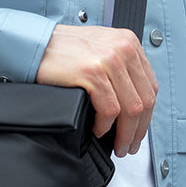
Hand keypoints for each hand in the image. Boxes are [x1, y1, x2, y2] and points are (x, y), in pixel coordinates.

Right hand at [35, 24, 157, 156]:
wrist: (35, 44)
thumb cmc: (62, 50)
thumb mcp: (101, 48)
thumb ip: (121, 67)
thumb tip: (133, 101)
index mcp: (128, 42)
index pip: (150, 85)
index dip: (148, 115)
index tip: (139, 129)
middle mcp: (122, 48)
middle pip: (145, 99)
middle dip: (139, 129)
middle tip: (130, 144)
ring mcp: (109, 60)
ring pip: (131, 108)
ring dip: (125, 133)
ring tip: (118, 144)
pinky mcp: (92, 73)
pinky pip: (109, 109)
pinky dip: (106, 125)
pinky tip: (98, 130)